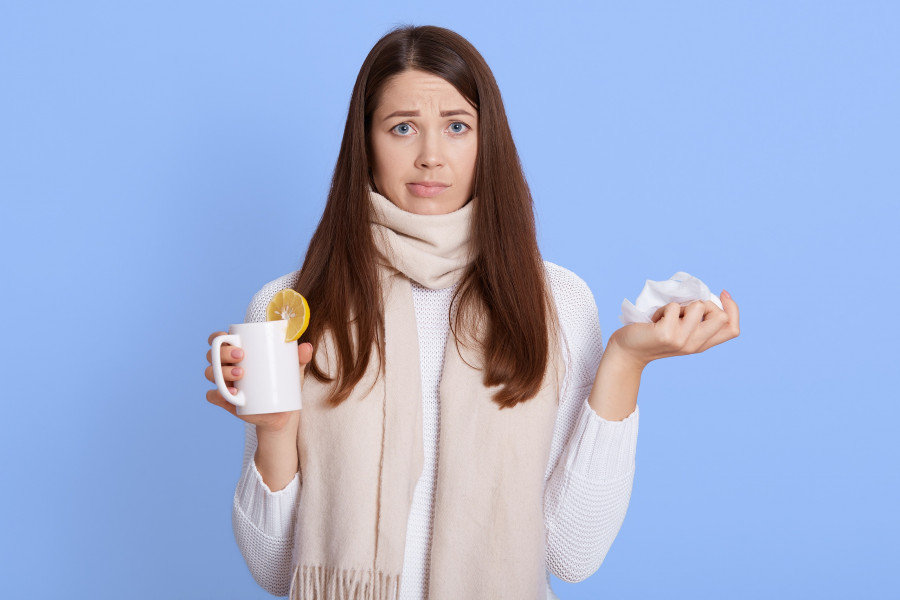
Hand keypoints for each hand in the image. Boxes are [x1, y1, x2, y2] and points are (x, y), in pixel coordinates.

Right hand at [204, 330, 313, 432]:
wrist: (282, 412)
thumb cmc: (284, 384)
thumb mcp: (292, 370)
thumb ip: (300, 358)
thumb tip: (307, 347)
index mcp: (237, 353)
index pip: (218, 340)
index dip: (217, 337)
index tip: (229, 337)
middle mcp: (226, 367)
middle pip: (213, 355)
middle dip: (223, 353)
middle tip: (241, 355)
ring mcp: (224, 384)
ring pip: (211, 373)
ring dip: (221, 372)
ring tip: (241, 374)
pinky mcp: (226, 401)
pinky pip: (212, 396)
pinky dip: (217, 394)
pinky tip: (231, 393)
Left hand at [609, 291, 740, 368]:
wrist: (627, 351)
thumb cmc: (652, 335)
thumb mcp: (679, 330)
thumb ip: (696, 320)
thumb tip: (710, 296)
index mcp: (701, 344)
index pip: (733, 329)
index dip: (733, 308)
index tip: (722, 293)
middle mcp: (694, 345)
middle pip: (720, 316)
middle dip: (705, 303)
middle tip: (684, 309)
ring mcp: (681, 341)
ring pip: (698, 306)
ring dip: (681, 304)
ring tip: (666, 315)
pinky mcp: (666, 335)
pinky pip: (674, 306)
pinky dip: (664, 308)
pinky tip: (654, 320)